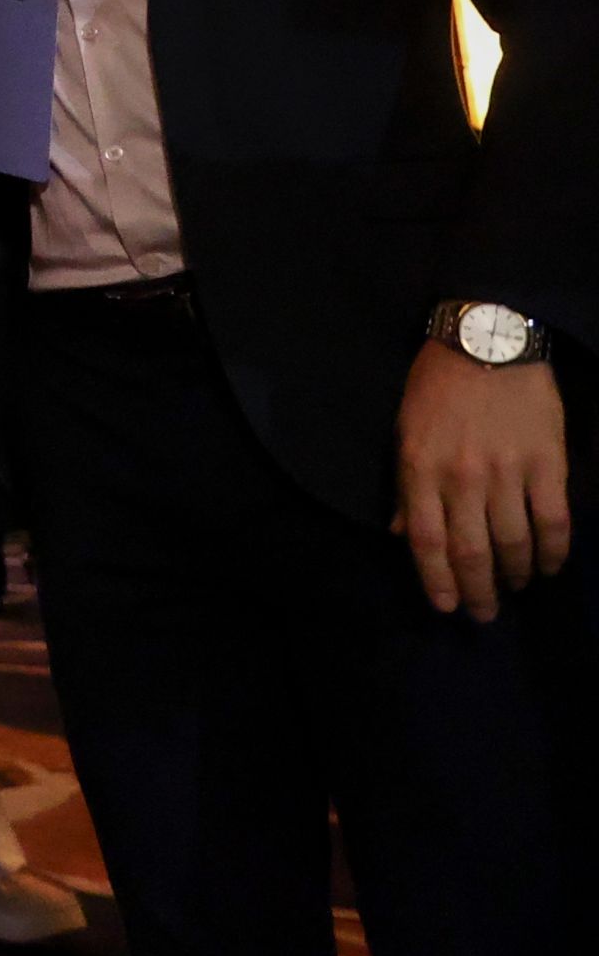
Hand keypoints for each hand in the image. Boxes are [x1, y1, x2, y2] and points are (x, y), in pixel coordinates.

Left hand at [394, 341, 571, 620]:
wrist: (486, 340)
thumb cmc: (437, 385)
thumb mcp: (405, 431)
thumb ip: (407, 487)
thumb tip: (402, 535)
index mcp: (420, 468)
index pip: (426, 541)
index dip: (436, 580)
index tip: (447, 607)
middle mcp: (462, 476)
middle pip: (470, 551)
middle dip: (478, 590)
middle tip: (484, 615)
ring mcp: (507, 471)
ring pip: (514, 543)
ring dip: (516, 575)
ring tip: (515, 588)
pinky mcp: (547, 463)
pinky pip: (553, 521)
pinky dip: (553, 552)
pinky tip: (549, 567)